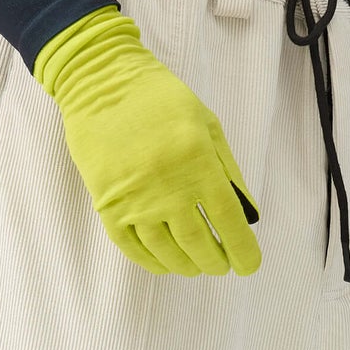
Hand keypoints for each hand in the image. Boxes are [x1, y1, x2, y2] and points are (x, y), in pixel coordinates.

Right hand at [34, 4, 261, 276]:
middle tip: (221, 266)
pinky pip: (133, 248)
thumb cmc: (160, 100)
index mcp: (198, 163)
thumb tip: (247, 215)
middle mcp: (167, 188)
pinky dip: (153, 262)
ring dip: (186, 266)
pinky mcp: (108, 207)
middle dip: (215, 262)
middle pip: (198, 244)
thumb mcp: (207, 124)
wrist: (100, 83)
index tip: (249, 265)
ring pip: (166, 252)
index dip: (242, 250)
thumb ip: (229, 170)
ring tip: (196, 266)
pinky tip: (166, 264)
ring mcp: (135, 201)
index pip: (228, 221)